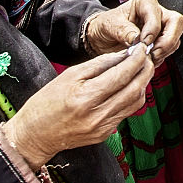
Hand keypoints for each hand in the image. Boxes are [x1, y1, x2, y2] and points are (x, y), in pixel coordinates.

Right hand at [2, 45, 155, 168]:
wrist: (35, 135)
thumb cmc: (47, 102)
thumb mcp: (69, 75)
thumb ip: (99, 64)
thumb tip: (124, 54)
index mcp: (86, 97)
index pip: (122, 75)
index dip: (136, 59)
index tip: (142, 48)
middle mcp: (98, 115)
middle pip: (135, 89)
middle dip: (145, 70)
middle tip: (146, 56)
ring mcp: (103, 127)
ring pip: (135, 102)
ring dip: (142, 83)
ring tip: (140, 69)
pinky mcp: (105, 134)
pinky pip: (126, 112)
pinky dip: (132, 97)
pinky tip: (128, 86)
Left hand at [84, 0, 182, 64]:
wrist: (101, 39)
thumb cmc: (105, 26)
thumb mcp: (109, 25)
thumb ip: (124, 30)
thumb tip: (137, 39)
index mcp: (145, 2)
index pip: (158, 14)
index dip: (153, 30)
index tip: (143, 42)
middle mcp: (157, 13)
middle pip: (177, 22)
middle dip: (167, 41)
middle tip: (153, 53)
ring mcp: (161, 28)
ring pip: (176, 38)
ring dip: (164, 51)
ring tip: (146, 57)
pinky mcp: (161, 41)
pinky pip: (170, 49)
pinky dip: (161, 57)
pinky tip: (147, 59)